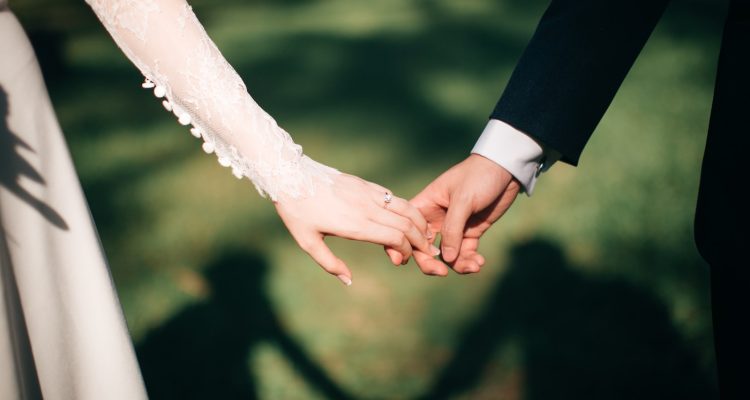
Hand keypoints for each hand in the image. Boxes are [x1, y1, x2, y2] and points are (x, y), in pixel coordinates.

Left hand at [275, 173, 439, 285]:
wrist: (291, 176)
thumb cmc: (297, 211)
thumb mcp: (307, 242)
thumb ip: (329, 263)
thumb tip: (348, 281)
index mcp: (355, 225)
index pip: (395, 237)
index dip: (406, 251)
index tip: (401, 260)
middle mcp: (366, 208)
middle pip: (406, 224)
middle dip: (421, 240)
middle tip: (426, 252)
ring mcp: (368, 193)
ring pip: (405, 207)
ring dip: (419, 223)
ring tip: (426, 235)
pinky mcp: (366, 184)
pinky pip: (393, 197)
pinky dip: (407, 209)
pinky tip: (409, 218)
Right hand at [408, 154, 520, 274]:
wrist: (506, 169)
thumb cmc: (478, 176)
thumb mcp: (463, 199)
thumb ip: (452, 229)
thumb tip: (446, 259)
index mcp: (425, 205)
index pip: (407, 229)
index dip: (404, 245)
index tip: (406, 261)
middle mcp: (436, 219)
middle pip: (424, 248)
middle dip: (431, 263)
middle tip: (442, 273)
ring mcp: (454, 227)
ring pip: (447, 255)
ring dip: (457, 264)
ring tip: (473, 266)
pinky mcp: (471, 232)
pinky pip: (465, 253)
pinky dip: (470, 260)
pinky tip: (479, 262)